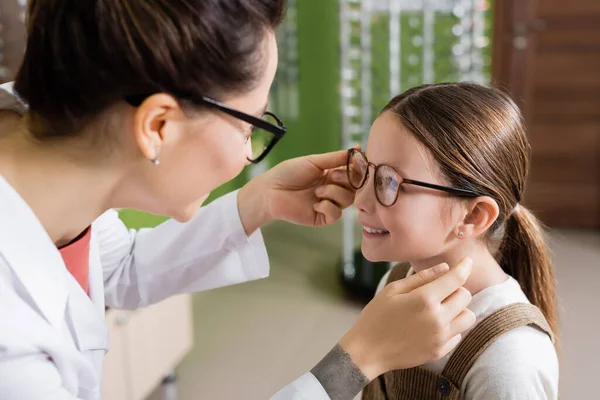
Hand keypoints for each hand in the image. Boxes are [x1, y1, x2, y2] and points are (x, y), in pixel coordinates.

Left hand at [238, 149, 354, 233]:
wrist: (271, 190)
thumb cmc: (289, 173)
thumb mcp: (314, 161)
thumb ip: (336, 158)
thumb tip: (358, 149)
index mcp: (332, 175)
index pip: (354, 173)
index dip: (357, 169)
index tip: (357, 162)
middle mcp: (332, 189)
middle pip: (355, 187)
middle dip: (347, 180)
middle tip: (331, 176)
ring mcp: (328, 204)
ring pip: (348, 200)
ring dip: (334, 193)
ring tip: (317, 190)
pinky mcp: (322, 217)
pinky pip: (336, 214)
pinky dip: (328, 207)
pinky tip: (315, 203)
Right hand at [338, 258, 475, 380]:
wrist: (367, 352)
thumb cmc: (376, 317)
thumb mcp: (393, 290)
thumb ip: (421, 278)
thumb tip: (445, 268)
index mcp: (425, 299)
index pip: (456, 279)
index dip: (464, 267)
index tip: (467, 261)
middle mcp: (438, 319)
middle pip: (465, 296)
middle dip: (456, 289)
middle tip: (439, 290)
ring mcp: (440, 338)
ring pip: (468, 317)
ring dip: (458, 309)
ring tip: (440, 309)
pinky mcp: (439, 351)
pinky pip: (458, 335)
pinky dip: (451, 327)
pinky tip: (433, 325)